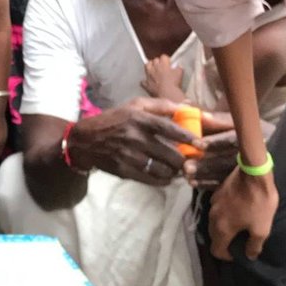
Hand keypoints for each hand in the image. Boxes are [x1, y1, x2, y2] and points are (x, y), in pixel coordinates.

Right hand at [69, 97, 194, 185]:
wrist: (85, 140)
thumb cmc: (114, 119)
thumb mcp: (134, 105)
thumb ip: (161, 105)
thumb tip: (188, 107)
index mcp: (139, 118)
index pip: (169, 128)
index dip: (187, 137)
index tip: (200, 144)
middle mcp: (135, 137)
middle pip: (170, 154)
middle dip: (184, 160)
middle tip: (189, 161)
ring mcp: (129, 156)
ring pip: (163, 170)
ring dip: (174, 172)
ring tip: (177, 169)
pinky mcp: (124, 170)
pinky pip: (151, 179)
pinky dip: (163, 180)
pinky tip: (165, 176)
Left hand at [142, 55, 185, 102]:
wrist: (168, 94)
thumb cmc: (174, 84)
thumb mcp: (179, 73)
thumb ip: (178, 68)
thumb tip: (178, 66)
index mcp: (163, 64)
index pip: (163, 57)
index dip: (166, 59)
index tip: (168, 62)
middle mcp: (154, 68)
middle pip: (154, 60)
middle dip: (158, 62)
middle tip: (162, 66)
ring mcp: (149, 75)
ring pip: (146, 66)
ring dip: (150, 67)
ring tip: (153, 70)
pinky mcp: (146, 84)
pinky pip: (143, 81)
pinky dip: (145, 81)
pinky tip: (149, 83)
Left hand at [184, 116, 276, 188]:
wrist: (265, 148)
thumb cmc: (242, 131)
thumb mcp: (231, 122)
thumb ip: (213, 119)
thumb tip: (191, 110)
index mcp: (251, 135)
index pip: (233, 139)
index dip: (215, 142)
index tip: (197, 144)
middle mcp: (254, 153)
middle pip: (228, 160)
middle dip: (206, 164)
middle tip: (186, 166)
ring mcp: (251, 171)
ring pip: (227, 175)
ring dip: (205, 176)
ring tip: (187, 176)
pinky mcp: (245, 183)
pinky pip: (227, 186)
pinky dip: (210, 185)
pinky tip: (195, 184)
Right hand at [208, 166, 277, 259]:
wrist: (253, 173)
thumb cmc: (258, 203)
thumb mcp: (262, 228)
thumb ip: (254, 245)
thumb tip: (249, 256)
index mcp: (222, 230)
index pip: (216, 251)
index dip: (227, 256)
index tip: (238, 254)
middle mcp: (213, 218)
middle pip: (214, 237)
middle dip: (224, 242)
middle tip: (239, 240)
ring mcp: (213, 204)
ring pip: (214, 222)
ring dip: (224, 227)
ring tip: (238, 224)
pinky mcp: (216, 193)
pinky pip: (217, 210)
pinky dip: (224, 214)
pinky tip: (236, 209)